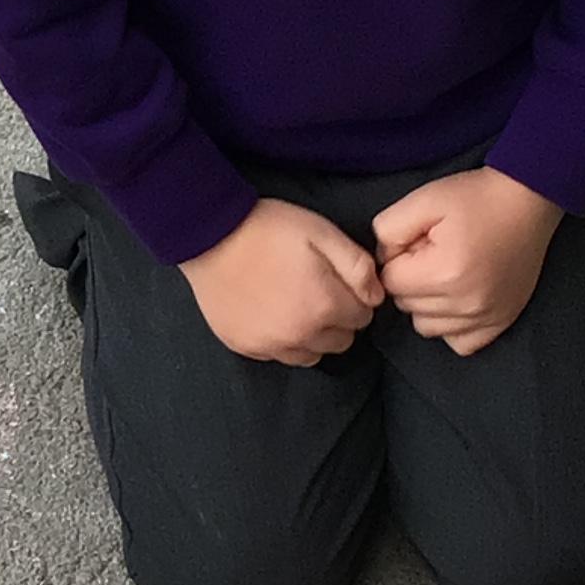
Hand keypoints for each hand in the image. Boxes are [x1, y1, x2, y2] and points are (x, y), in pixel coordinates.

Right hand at [180, 197, 382, 367]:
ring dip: (312, 335)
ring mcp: (270, 346)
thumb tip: (375, 297)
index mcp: (325, 306)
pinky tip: (271, 312)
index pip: (363, 318)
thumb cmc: (270, 229)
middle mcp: (301, 335)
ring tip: (296, 304)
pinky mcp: (245, 347)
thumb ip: (358, 267)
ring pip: (311, 355)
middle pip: (340, 342)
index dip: (355, 297)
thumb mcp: (324, 233)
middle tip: (318, 290)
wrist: (209, 235)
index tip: (339, 280)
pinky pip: (278, 355)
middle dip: (338, 319)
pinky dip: (282, 340)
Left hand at [374, 167, 564, 356]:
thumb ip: (388, 230)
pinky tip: (458, 299)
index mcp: (444, 273)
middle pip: (406, 306)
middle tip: (434, 253)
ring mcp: (486, 317)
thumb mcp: (423, 199)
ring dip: (427, 304)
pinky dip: (452, 325)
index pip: (390, 282)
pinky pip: (459, 343)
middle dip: (411, 279)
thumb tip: (382, 260)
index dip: (398, 258)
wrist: (528, 201)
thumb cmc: (476, 198)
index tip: (417, 242)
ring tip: (446, 273)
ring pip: (426, 327)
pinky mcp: (501, 322)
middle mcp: (466, 303)